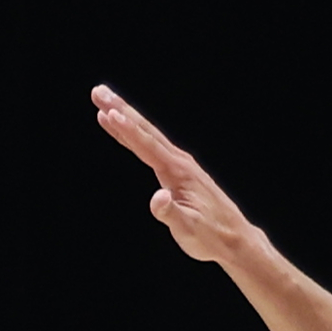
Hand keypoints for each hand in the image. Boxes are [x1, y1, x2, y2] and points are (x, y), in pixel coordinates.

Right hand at [91, 86, 262, 268]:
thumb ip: (169, 213)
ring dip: (125, 117)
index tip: (107, 112)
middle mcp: (179, 161)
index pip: (147, 146)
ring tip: (104, 104)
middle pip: (145, 130)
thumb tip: (156, 199)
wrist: (233, 238)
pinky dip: (136, 136)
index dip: (126, 130)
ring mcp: (180, 164)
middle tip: (98, 92)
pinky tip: (127, 131)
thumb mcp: (187, 229)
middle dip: (120, 109)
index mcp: (178, 172)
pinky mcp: (179, 171)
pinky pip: (152, 146)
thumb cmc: (209, 236)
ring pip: (147, 135)